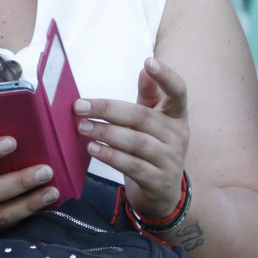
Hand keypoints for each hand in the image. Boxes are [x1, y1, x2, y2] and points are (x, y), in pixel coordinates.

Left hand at [75, 57, 189, 219]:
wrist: (162, 195)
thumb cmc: (153, 149)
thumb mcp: (153, 122)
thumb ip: (148, 96)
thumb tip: (144, 68)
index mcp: (177, 116)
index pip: (178, 92)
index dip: (166, 77)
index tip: (148, 62)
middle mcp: (178, 136)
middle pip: (142, 117)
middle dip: (108, 110)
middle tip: (80, 107)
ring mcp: (171, 160)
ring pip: (135, 142)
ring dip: (105, 133)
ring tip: (82, 127)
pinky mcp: (159, 181)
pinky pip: (132, 166)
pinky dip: (111, 156)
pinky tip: (93, 149)